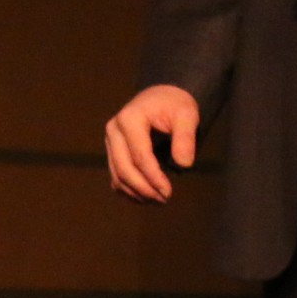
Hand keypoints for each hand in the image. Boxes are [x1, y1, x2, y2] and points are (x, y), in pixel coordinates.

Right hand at [105, 84, 199, 203]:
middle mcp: (114, 130)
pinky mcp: (112, 151)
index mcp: (130, 119)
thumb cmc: (176, 104)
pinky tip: (146, 197)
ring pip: (117, 175)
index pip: (140, 156)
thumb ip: (185, 137)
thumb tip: (184, 165)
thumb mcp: (187, 114)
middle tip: (164, 200)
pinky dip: (129, 190)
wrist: (163, 97)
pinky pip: (116, 176)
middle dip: (144, 188)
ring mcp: (110, 142)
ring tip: (158, 200)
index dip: (153, 177)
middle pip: (124, 168)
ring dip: (136, 192)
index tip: (168, 192)